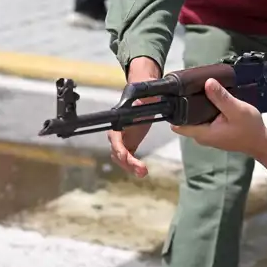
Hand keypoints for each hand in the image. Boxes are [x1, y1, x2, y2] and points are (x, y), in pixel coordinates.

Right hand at [108, 57, 162, 176]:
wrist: (143, 97)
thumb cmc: (143, 94)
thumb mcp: (147, 94)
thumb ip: (148, 96)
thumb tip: (152, 96)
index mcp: (119, 121)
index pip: (114, 137)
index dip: (118, 148)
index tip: (126, 157)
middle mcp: (117, 133)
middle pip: (117, 151)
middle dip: (127, 162)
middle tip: (141, 169)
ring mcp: (123, 140)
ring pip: (121, 158)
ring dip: (130, 167)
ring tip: (143, 173)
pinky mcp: (129, 144)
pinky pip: (128, 158)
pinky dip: (133, 166)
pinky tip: (142, 171)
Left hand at [173, 78, 266, 156]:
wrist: (260, 142)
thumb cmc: (250, 128)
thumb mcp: (237, 110)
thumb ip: (221, 98)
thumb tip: (207, 83)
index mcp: (203, 133)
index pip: (177, 124)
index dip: (173, 110)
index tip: (174, 95)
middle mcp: (201, 136)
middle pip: (184, 118)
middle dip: (184, 103)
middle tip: (190, 87)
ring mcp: (206, 134)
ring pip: (193, 118)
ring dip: (194, 105)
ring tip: (200, 90)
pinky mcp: (212, 131)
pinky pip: (201, 119)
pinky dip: (203, 109)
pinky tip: (210, 99)